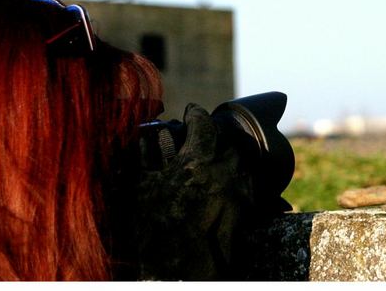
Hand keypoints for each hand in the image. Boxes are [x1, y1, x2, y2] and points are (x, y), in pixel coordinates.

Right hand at [133, 103, 253, 280]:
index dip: (195, 114)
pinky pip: (246, 184)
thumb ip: (142, 158)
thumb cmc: (153, 233)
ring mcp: (240, 193)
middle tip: (200, 137)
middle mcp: (226, 173)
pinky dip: (235, 178)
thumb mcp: (138, 189)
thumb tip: (144, 138)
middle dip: (213, 135)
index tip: (191, 111)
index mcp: (198, 163)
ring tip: (210, 160)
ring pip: (240, 160)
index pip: (202, 124)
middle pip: (226, 139)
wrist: (179, 273)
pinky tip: (220, 184)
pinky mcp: (247, 212)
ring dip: (227, 155)